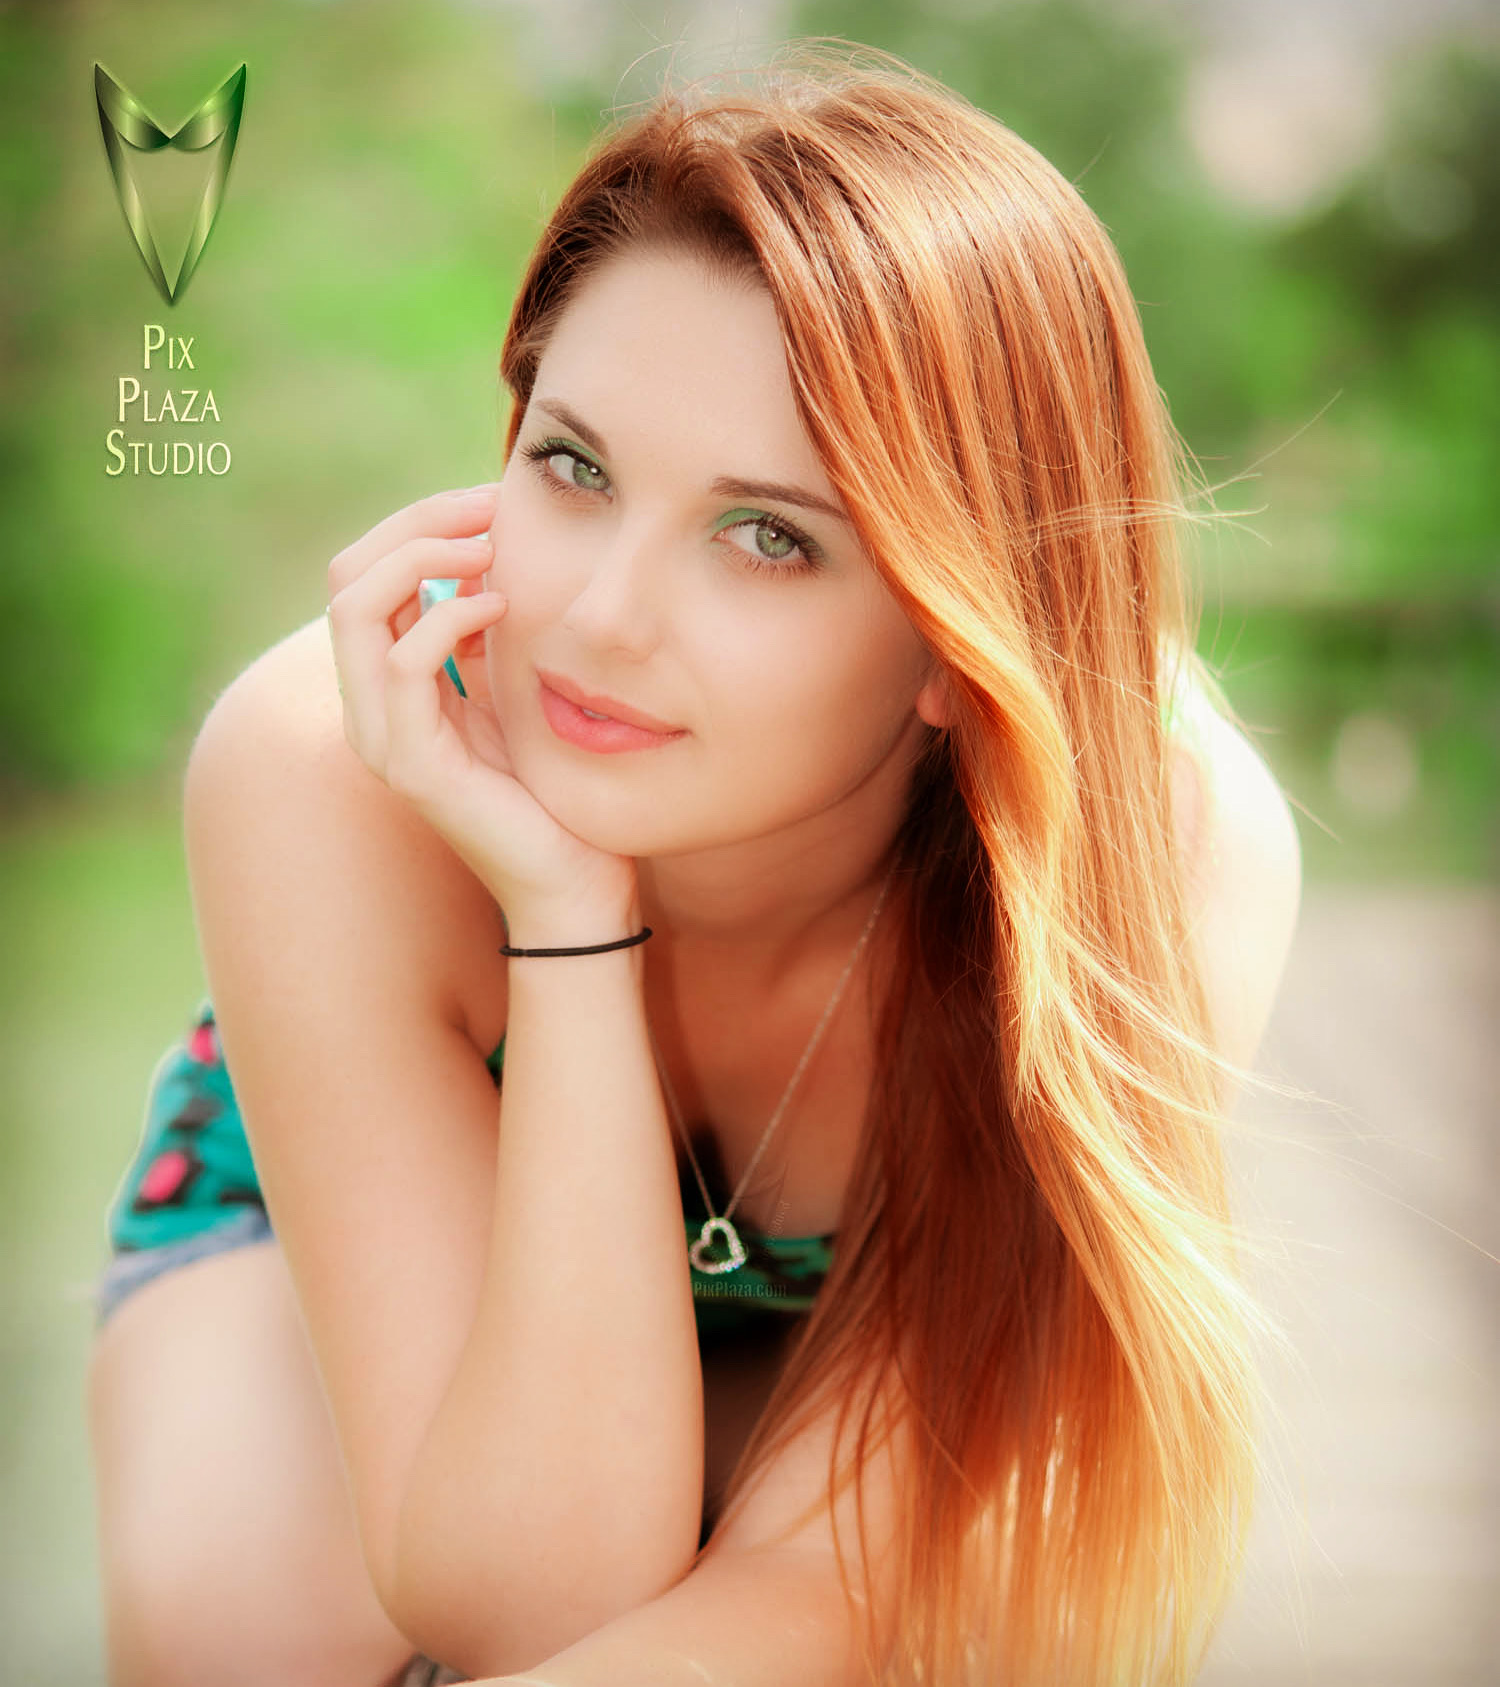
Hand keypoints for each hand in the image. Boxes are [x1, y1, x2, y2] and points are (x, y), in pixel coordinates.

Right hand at [324, 484, 637, 935]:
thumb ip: (490, 634)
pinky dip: (448, 618)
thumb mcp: (516, 690)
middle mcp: (369, 708)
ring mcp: (382, 738)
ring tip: (492, 545)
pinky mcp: (413, 765)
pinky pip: (404, 665)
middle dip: (417, 525)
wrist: (576, 885)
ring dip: (426, 557)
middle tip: (489, 506)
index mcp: (387, 686)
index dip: (420, 524)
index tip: (491, 501)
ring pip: (356, 608)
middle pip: (348, 576)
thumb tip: (492, 556)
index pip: (365, 573)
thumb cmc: (556, 789)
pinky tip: (501, 606)